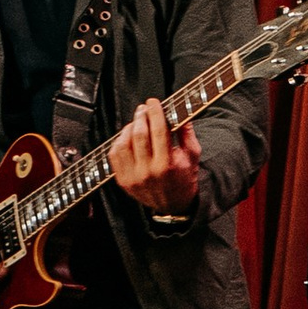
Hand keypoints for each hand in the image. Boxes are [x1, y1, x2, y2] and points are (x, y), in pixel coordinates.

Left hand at [108, 96, 200, 216]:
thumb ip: (187, 134)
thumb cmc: (184, 178)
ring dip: (129, 128)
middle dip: (141, 117)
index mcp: (167, 165)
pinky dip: (119, 142)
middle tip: (144, 108)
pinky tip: (127, 137)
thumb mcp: (193, 156)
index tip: (153, 102)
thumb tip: (182, 112)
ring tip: (136, 122)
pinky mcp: (123, 180)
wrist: (173, 206)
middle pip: (139, 135)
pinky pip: (114, 155)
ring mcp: (132, 177)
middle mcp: (147, 172)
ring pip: (123, 144)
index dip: (155, 113)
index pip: (158, 131)